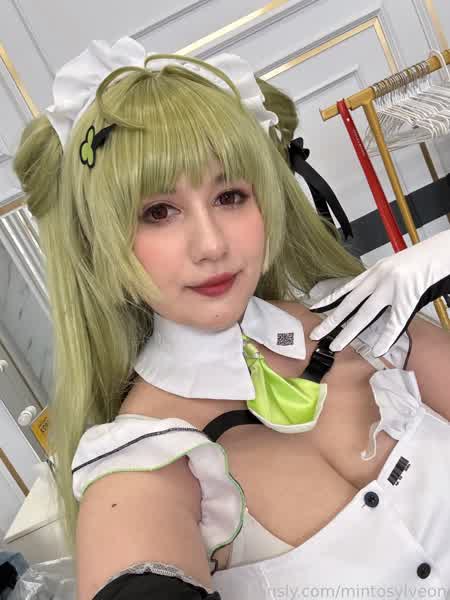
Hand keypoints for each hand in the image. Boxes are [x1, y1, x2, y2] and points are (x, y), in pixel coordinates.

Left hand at [308, 230, 449, 355]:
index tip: (314, 308)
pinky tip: (377, 349)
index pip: (346, 289)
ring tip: (336, 345)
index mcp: (374, 271)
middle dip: (331, 321)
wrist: (442, 251)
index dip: (329, 299)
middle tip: (315, 334)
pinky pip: (395, 322)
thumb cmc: (422, 259)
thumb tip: (370, 297)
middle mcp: (378, 279)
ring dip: (349, 332)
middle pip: (349, 304)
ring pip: (365, 314)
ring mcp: (392, 288)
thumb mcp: (394, 267)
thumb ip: (380, 282)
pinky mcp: (408, 297)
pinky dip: (386, 337)